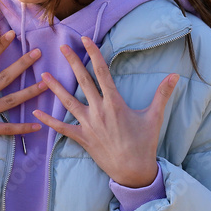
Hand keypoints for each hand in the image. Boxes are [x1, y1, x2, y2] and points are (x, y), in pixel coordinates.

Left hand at [32, 37, 178, 187]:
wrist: (134, 171)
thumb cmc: (144, 143)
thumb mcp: (154, 117)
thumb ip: (162, 94)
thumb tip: (175, 75)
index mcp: (115, 103)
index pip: (102, 72)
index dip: (93, 54)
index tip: (85, 40)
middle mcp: (99, 111)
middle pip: (83, 81)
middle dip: (72, 62)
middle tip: (61, 47)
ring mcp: (88, 124)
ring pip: (68, 102)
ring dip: (55, 88)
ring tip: (42, 75)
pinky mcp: (81, 138)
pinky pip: (61, 128)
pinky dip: (48, 121)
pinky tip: (35, 112)